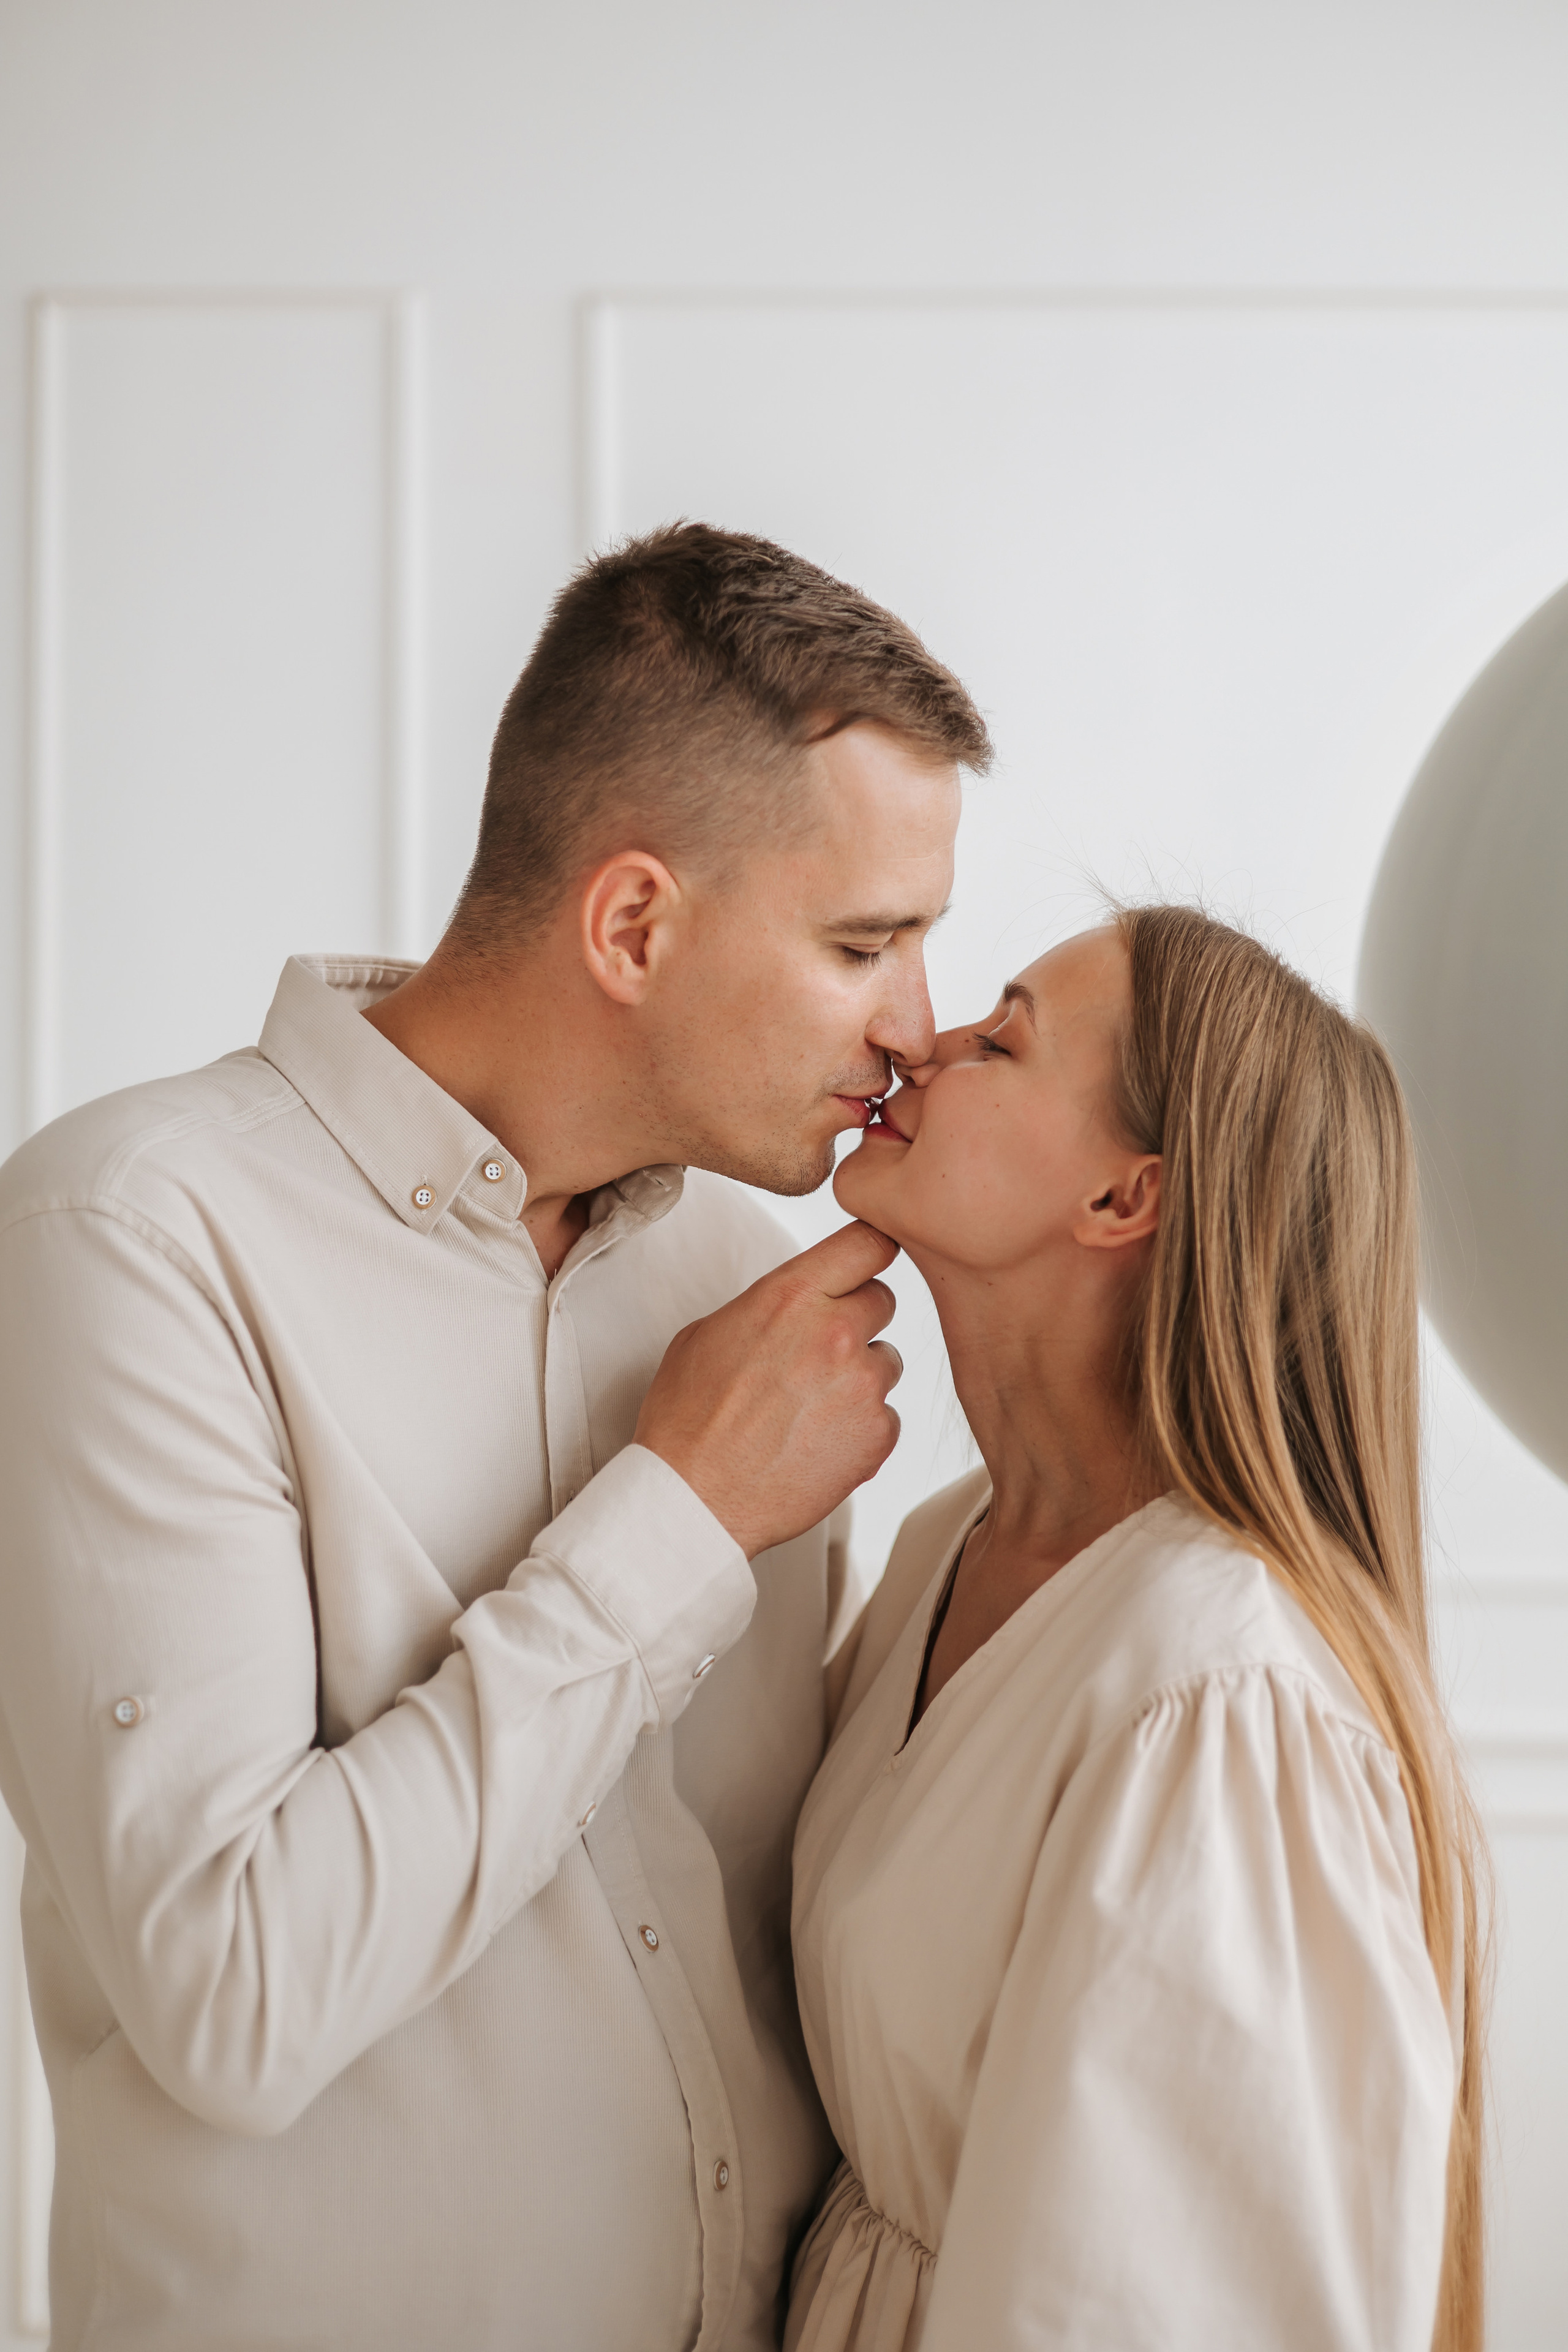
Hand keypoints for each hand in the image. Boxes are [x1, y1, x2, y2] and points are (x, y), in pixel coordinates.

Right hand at [635, 1221, 903, 1556]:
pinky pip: (887, 1416)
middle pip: (883, 1299)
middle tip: (817, 1352)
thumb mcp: (707, 1333)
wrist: (693, 1500)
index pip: (867, 1242)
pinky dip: (861, 1427)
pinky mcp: (878, 1436)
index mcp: (790, 1296)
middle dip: (856, 1319)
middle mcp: (836, 1333)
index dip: (868, 1251)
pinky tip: (817, 1442)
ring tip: (808, 1407)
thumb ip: (768, 1304)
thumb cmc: (688, 1419)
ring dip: (859, 1376)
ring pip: (887, 1361)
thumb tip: (799, 1299)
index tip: (864, 1262)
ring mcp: (863, 1386)